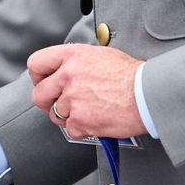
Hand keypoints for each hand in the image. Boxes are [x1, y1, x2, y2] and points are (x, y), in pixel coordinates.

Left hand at [28, 43, 144, 139]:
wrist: (148, 94)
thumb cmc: (131, 75)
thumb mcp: (100, 55)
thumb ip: (77, 62)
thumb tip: (65, 70)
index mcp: (72, 55)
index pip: (36, 64)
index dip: (38, 76)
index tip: (44, 83)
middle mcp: (68, 75)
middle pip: (39, 94)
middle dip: (48, 102)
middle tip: (60, 103)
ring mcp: (73, 99)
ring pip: (54, 115)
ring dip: (67, 116)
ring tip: (86, 110)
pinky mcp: (81, 120)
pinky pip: (70, 130)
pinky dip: (82, 129)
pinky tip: (94, 120)